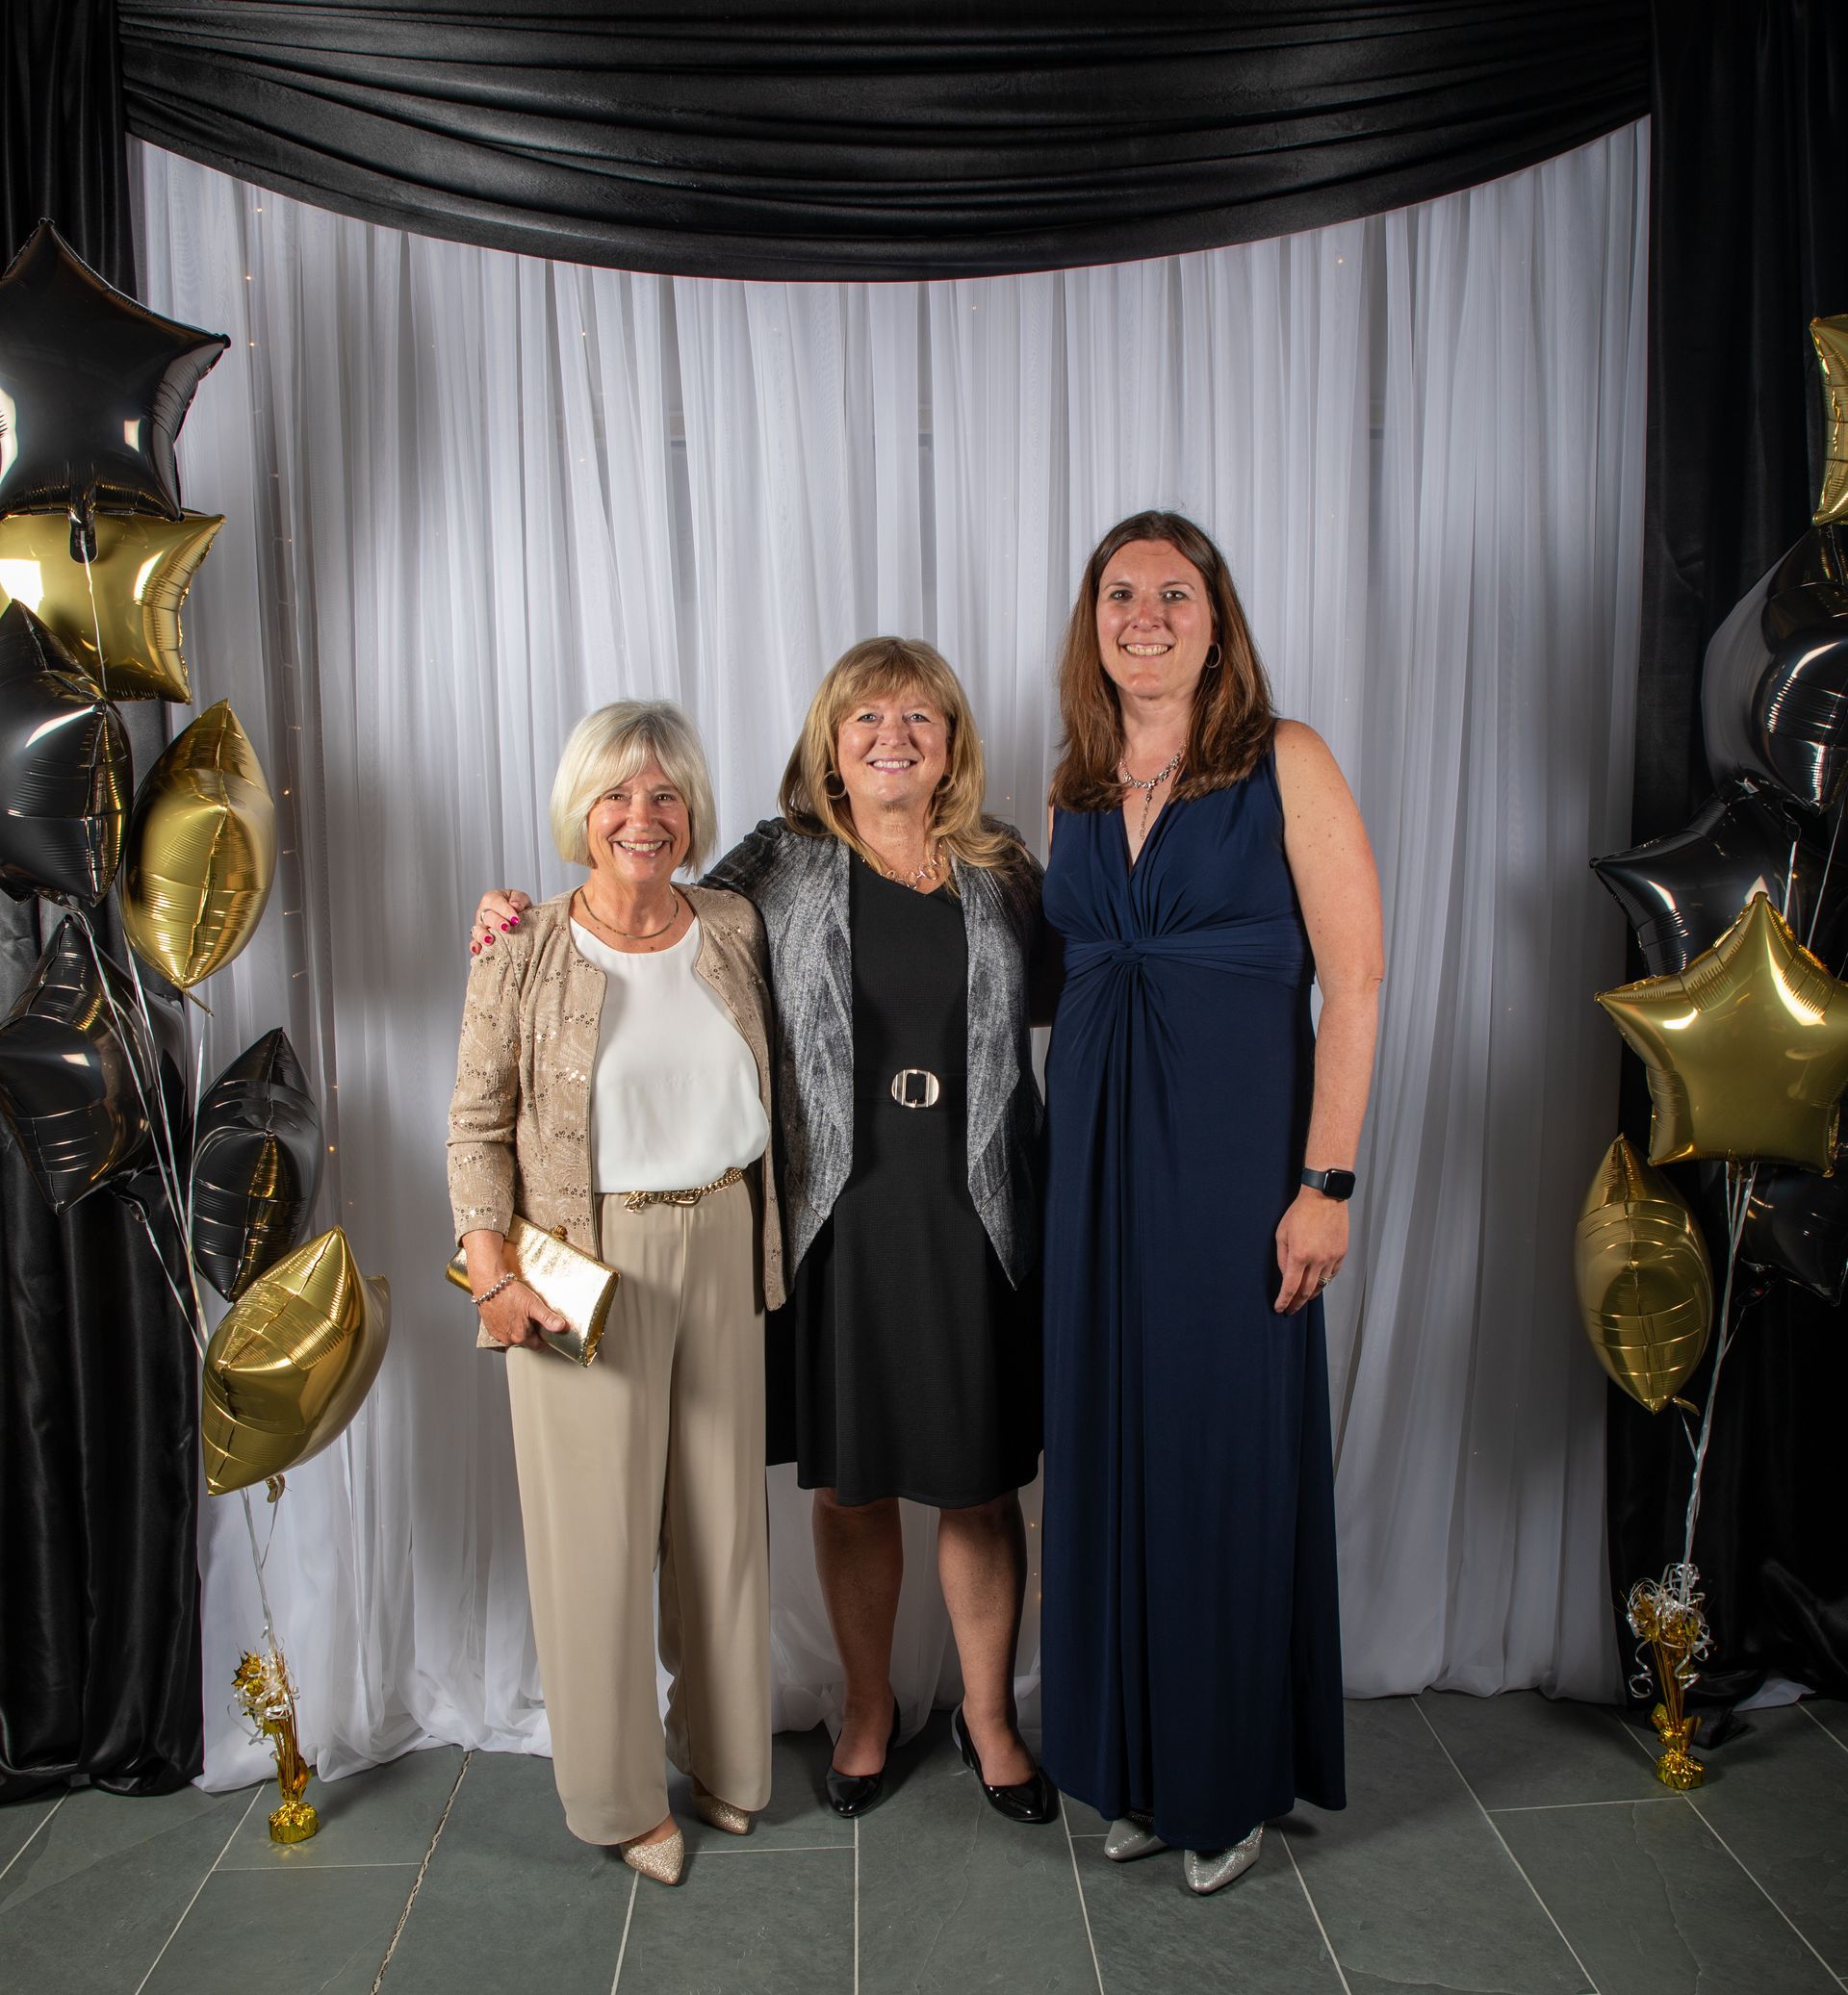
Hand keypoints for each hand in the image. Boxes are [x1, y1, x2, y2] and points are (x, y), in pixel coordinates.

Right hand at [470, 888, 531, 954]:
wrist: (521, 920)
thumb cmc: (520, 908)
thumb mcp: (523, 899)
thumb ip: (520, 899)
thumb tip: (516, 905)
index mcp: (493, 899)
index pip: (496, 902)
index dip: (505, 911)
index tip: (516, 919)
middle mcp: (484, 912)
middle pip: (487, 916)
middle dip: (496, 923)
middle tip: (507, 928)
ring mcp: (481, 926)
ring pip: (477, 930)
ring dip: (483, 936)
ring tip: (490, 940)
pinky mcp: (480, 939)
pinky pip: (475, 943)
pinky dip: (475, 947)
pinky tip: (478, 951)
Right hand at [477, 1278, 569, 1349]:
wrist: (489, 1284)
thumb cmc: (510, 1293)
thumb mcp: (533, 1304)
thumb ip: (548, 1318)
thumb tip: (561, 1327)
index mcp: (520, 1336)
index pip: (539, 1346)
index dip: (545, 1338)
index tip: (548, 1330)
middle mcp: (508, 1340)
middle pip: (527, 1341)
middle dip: (532, 1332)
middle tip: (534, 1316)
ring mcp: (498, 1335)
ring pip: (515, 1336)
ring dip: (520, 1329)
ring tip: (521, 1313)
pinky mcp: (490, 1329)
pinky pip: (504, 1332)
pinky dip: (508, 1326)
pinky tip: (511, 1313)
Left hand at [1274, 1189, 1347, 1315]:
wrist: (1324, 1197)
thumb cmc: (1300, 1212)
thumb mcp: (1281, 1234)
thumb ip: (1283, 1259)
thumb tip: (1286, 1277)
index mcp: (1299, 1255)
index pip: (1290, 1287)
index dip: (1284, 1301)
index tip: (1280, 1308)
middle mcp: (1317, 1260)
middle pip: (1306, 1292)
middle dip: (1297, 1304)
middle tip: (1290, 1310)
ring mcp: (1331, 1258)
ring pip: (1321, 1285)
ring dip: (1310, 1295)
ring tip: (1302, 1299)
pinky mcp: (1341, 1253)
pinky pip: (1332, 1274)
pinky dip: (1324, 1281)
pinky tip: (1318, 1282)